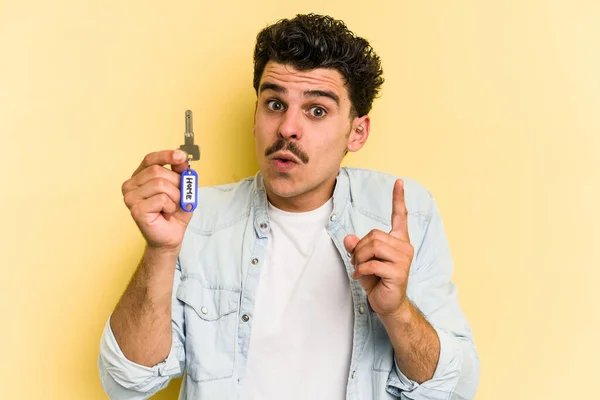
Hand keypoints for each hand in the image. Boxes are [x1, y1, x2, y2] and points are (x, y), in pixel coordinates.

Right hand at [121, 149, 193, 251]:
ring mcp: (130, 198)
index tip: (181, 156)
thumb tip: (181, 157)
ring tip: (171, 207)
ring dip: (175, 196)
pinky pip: (161, 199)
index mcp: (140, 177)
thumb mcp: (182, 188)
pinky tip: (165, 213)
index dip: (166, 155)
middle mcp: (131, 185)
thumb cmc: (174, 212)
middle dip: (176, 183)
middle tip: (178, 197)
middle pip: (158, 171)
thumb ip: (180, 172)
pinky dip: (170, 206)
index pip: (150, 159)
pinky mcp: (136, 210)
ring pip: (161, 184)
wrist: (171, 236)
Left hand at [343, 179, 413, 316]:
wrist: (388, 304)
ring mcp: (403, 260)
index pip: (400, 216)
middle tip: (357, 261)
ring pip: (373, 247)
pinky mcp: (398, 272)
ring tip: (359, 268)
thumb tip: (348, 237)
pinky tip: (360, 277)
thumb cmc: (377, 280)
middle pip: (374, 234)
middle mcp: (404, 247)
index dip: (398, 199)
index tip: (399, 182)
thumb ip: (356, 247)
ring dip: (359, 258)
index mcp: (398, 241)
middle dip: (359, 248)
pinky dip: (360, 270)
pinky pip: (372, 264)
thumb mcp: (363, 260)